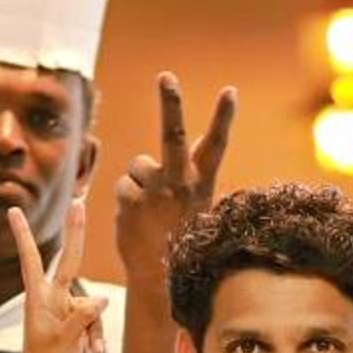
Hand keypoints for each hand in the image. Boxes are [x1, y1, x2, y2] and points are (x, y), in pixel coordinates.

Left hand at [13, 200, 108, 352]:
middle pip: (68, 261)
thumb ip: (81, 318)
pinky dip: (98, 339)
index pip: (31, 260)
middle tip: (78, 203)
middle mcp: (53, 300)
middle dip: (74, 234)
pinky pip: (95, 323)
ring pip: (91, 306)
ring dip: (95, 330)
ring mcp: (67, 312)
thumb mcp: (60, 343)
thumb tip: (101, 299)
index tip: (14, 210)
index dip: (24, 235)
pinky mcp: (78, 326)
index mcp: (38, 300)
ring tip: (91, 352)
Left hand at [114, 74, 236, 280]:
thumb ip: (179, 176)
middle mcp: (179, 183)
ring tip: (149, 211)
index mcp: (202, 183)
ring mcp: (153, 191)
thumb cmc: (179, 238)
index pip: (216, 145)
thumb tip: (148, 156)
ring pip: (138, 166)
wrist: (158, 277)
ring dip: (139, 183)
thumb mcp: (192, 206)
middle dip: (170, 103)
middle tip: (166, 76)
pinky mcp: (129, 200)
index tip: (230, 91)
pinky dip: (127, 200)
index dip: (224, 117)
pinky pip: (123, 186)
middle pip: (173, 134)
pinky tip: (137, 221)